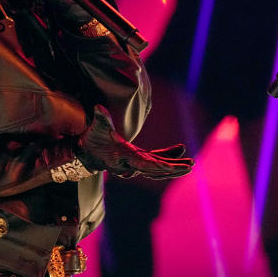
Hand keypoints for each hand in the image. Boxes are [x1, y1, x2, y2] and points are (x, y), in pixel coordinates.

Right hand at [78, 105, 193, 178]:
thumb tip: (98, 107)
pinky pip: (156, 160)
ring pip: (158, 167)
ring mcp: (136, 163)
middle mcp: (132, 164)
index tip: (175, 167)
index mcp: (125, 156)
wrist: (87, 154)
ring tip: (190, 163)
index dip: (161, 165)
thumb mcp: (96, 128)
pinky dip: (168, 156)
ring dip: (174, 165)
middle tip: (190, 166)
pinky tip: (180, 150)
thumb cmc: (92, 140)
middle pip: (156, 169)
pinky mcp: (139, 159)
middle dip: (174, 168)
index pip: (146, 164)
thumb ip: (100, 118)